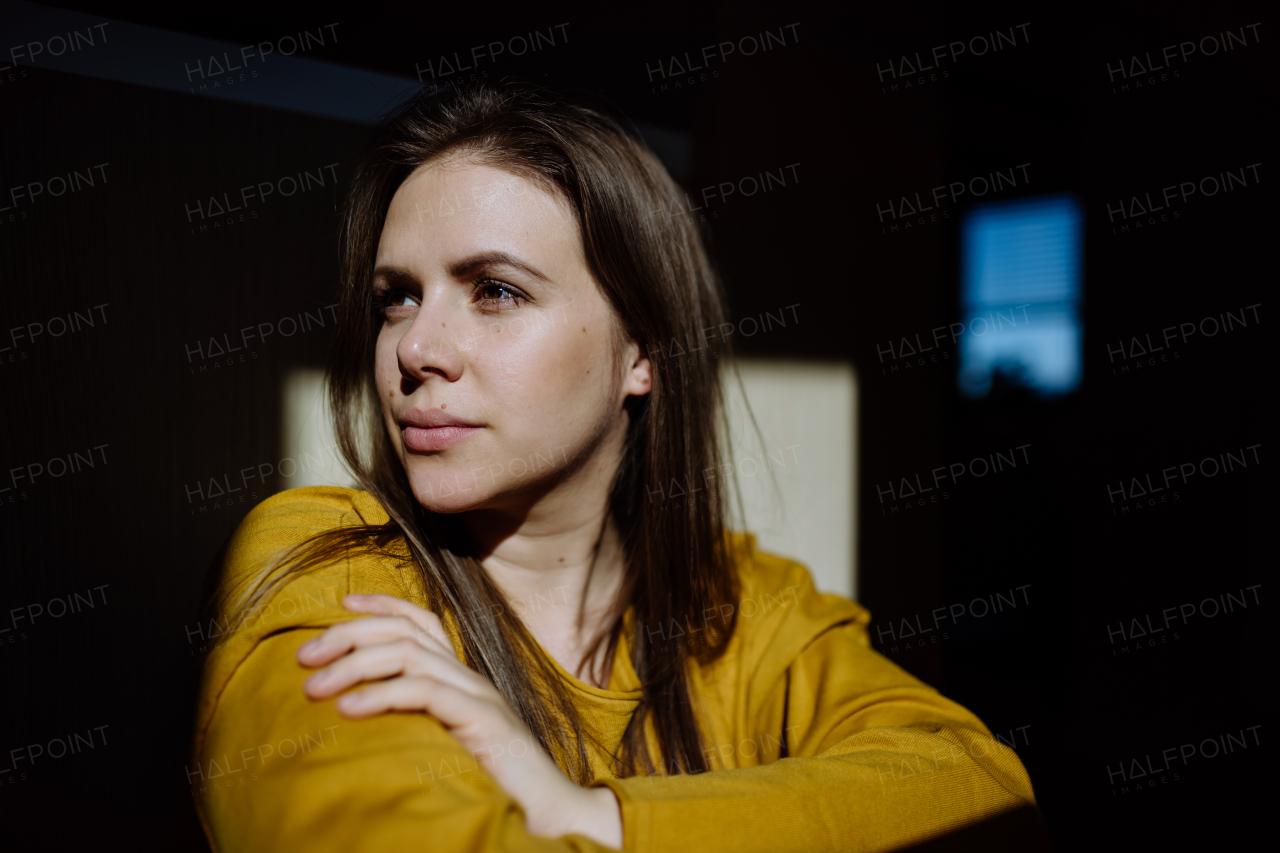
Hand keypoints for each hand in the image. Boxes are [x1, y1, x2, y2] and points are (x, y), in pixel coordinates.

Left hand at [296, 593, 621, 848]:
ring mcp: (479, 696)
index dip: (380, 606)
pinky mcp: (483, 721)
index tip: (337, 607)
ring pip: (409, 654)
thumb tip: (351, 717)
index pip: (421, 622)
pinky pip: (425, 692)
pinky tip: (348, 709)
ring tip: (315, 687)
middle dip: (349, 635)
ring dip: (353, 665)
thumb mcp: (440, 747)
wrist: (547, 816)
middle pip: (405, 632)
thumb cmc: (490, 790)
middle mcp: (470, 678)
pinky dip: (380, 695)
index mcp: (461, 680)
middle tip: (304, 658)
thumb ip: (411, 725)